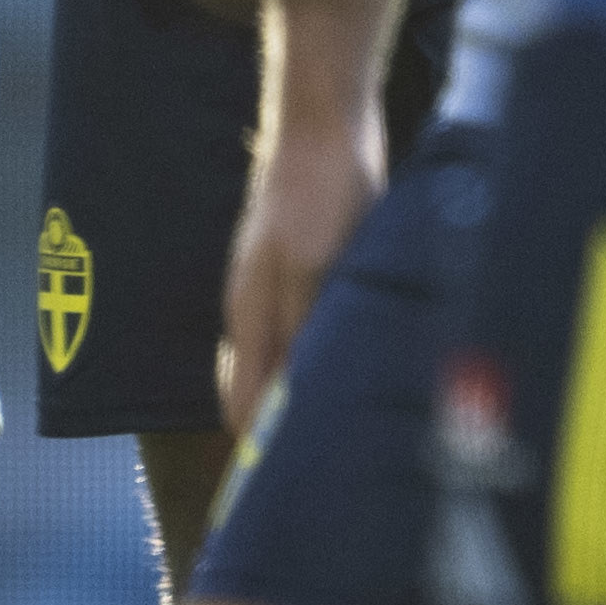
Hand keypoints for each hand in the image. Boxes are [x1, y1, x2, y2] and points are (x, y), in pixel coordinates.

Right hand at [220, 126, 381, 442]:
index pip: (241, 404)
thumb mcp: (314, 269)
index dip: (259, 445)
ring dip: (312, 387)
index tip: (288, 484)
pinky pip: (312, 325)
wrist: (326, 120)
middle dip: (285, 423)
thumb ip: (296, 334)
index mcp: (248, 315)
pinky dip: (330, 349)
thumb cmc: (321, 193)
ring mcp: (280, 283)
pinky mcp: (309, 263)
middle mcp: (257, 307)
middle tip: (333, 460)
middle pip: (260, 386)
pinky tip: (365, 356)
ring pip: (290, 356)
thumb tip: (286, 401)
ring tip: (356, 419)